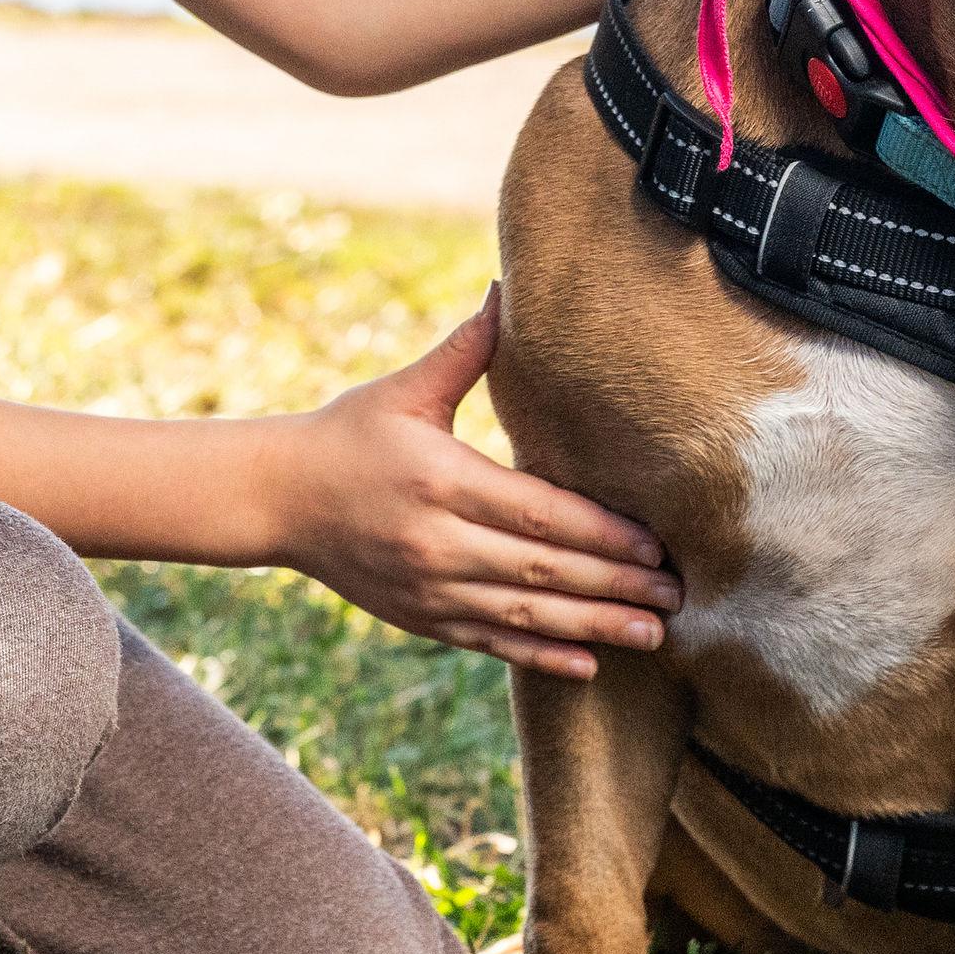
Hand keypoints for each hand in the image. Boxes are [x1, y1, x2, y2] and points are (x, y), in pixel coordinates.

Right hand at [266, 288, 680, 675]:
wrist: (276, 498)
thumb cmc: (347, 433)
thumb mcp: (404, 389)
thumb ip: (466, 349)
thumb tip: (508, 289)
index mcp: (442, 480)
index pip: (538, 514)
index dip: (601, 534)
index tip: (655, 544)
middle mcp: (438, 542)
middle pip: (543, 572)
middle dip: (615, 586)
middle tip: (678, 596)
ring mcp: (429, 589)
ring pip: (525, 617)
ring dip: (594, 628)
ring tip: (652, 635)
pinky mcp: (421, 618)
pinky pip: (491, 643)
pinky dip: (541, 656)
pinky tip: (587, 664)